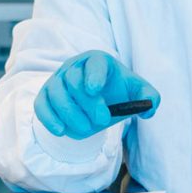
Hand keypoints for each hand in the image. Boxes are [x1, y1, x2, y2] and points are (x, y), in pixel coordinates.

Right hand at [36, 51, 158, 138]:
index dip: (93, 74)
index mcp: (97, 61)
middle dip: (87, 103)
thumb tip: (148, 108)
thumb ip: (149, 98)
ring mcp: (57, 80)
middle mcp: (74, 66)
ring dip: (69, 114)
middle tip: (102, 121)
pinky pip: (41, 105)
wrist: (97, 101)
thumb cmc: (118, 92)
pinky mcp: (45, 96)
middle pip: (73, 80)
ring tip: (85, 130)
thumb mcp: (137, 92)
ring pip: (55, 93)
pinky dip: (49, 119)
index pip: (94, 62)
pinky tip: (61, 131)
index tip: (94, 90)